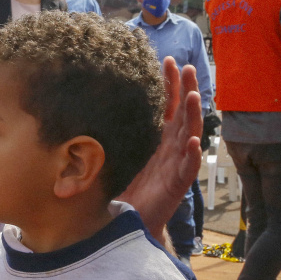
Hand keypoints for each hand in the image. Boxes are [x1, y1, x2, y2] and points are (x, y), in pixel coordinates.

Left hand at [117, 57, 202, 243]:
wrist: (127, 219)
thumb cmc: (121, 186)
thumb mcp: (115, 151)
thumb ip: (110, 130)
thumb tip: (86, 103)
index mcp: (156, 137)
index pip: (166, 105)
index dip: (168, 84)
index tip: (165, 60)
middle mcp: (169, 147)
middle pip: (182, 113)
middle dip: (186, 90)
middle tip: (187, 66)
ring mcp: (176, 164)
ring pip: (190, 135)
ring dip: (193, 115)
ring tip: (193, 96)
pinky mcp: (177, 185)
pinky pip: (189, 168)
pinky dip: (193, 155)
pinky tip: (194, 142)